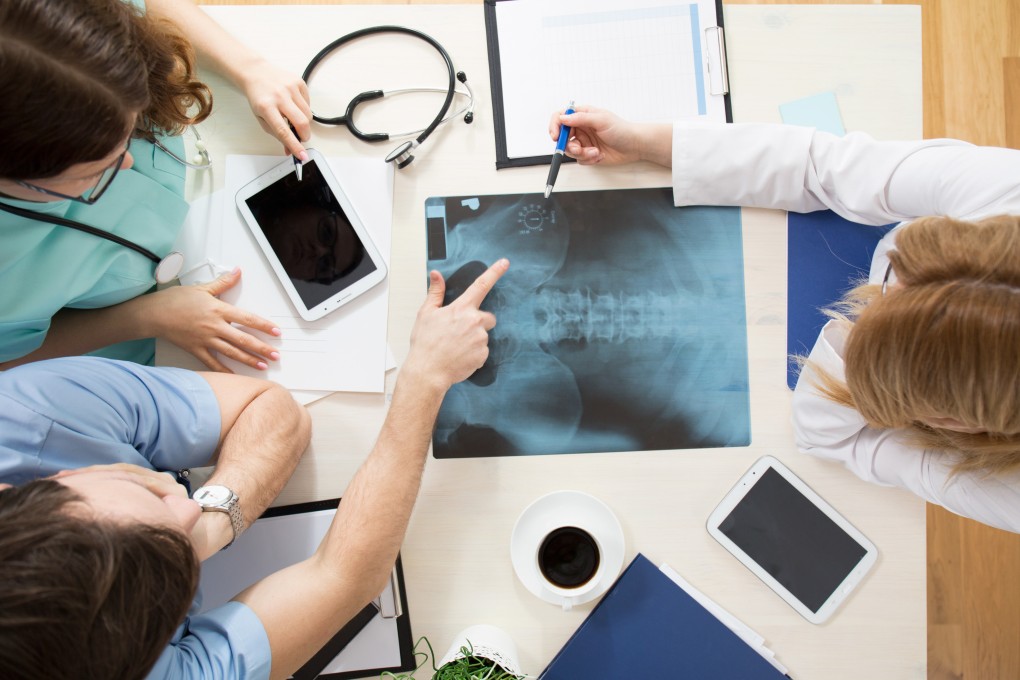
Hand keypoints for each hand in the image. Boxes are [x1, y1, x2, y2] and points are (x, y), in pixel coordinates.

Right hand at [149, 268, 281, 372]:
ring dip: (249, 359)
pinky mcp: (195, 349)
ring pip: (231, 352)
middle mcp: (214, 326)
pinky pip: (212, 363)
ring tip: (263, 365)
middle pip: (243, 339)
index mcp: (218, 310)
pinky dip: (224, 370)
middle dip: (262, 348)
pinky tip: (235, 375)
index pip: (246, 318)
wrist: (153, 314)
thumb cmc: (175, 300)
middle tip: (276, 354)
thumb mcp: (202, 288)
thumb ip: (223, 282)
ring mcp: (205, 339)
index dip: (263, 326)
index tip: (276, 332)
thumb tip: (237, 272)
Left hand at [239, 58, 311, 159]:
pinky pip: (308, 103)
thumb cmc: (258, 97)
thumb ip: (275, 134)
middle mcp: (279, 96)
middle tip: (301, 137)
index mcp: (266, 107)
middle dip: (304, 135)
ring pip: (308, 114)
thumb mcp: (261, 118)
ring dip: (304, 122)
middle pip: (301, 122)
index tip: (302, 156)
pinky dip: (304, 109)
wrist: (256, 72)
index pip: (283, 131)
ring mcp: (290, 88)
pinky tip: (294, 105)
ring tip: (293, 117)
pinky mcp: (299, 82)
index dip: (294, 146)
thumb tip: (289, 149)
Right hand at [405, 259, 509, 389]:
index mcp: (461, 309)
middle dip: (478, 322)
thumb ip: (435, 293)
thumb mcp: (426, 314)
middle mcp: (475, 322)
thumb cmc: (425, 343)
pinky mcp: (483, 355)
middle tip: (460, 331)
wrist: (428, 371)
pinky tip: (459, 356)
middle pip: (488, 317)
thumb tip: (437, 275)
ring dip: (474, 339)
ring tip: (455, 346)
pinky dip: (473, 353)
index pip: (481, 285)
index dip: (494, 272)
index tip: (504, 263)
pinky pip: (482, 351)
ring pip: (483, 335)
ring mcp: (480, 339)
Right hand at [548, 106, 668, 166]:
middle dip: (569, 145)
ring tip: (595, 152)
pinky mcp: (588, 153)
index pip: (560, 117)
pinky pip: (579, 159)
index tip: (555, 136)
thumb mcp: (601, 120)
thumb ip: (580, 118)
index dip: (555, 126)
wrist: (635, 146)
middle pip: (562, 137)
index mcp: (582, 115)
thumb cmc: (622, 130)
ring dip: (582, 154)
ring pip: (570, 151)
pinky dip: (588, 159)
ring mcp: (584, 141)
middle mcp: (581, 128)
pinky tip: (599, 155)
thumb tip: (562, 118)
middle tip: (578, 149)